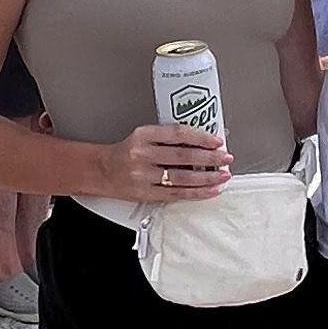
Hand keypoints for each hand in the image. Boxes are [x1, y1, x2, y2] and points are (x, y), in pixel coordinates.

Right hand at [101, 124, 231, 201]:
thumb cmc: (126, 153)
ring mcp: (144, 176)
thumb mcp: (143, 137)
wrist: (101, 171)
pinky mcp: (146, 194)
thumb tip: (202, 143)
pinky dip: (197, 193)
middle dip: (209, 158)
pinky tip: (211, 190)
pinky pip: (177, 194)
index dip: (200, 137)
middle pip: (183, 156)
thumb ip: (169, 139)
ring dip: (207, 178)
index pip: (178, 134)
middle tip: (226, 158)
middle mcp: (142, 155)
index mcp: (143, 136)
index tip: (216, 141)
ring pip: (182, 178)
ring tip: (223, 175)